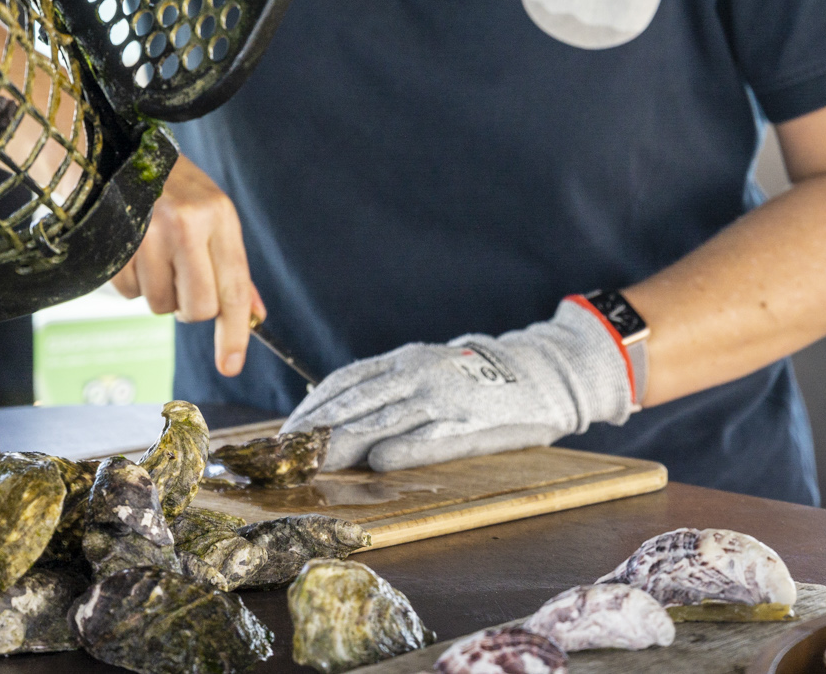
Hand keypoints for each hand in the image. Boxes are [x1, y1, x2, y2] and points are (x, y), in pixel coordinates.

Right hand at [112, 155, 262, 377]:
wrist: (119, 155)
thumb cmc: (177, 191)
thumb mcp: (214, 217)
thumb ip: (234, 268)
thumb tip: (254, 316)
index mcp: (218, 215)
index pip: (233, 287)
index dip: (234, 332)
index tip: (231, 365)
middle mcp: (185, 224)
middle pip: (197, 308)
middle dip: (191, 308)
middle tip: (185, 281)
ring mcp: (146, 234)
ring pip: (160, 306)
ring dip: (161, 293)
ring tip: (158, 255)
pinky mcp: (115, 245)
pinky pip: (130, 294)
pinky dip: (135, 283)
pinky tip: (135, 251)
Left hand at [280, 299, 634, 471]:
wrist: (541, 371)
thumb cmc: (477, 377)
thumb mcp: (427, 367)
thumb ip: (387, 387)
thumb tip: (336, 409)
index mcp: (403, 361)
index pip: (343, 383)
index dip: (310, 409)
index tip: (284, 434)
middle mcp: (416, 375)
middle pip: (353, 404)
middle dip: (315, 432)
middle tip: (284, 458)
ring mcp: (441, 399)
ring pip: (382, 421)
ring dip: (344, 444)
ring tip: (313, 464)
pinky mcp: (469, 425)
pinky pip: (431, 438)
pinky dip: (403, 449)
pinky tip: (378, 462)